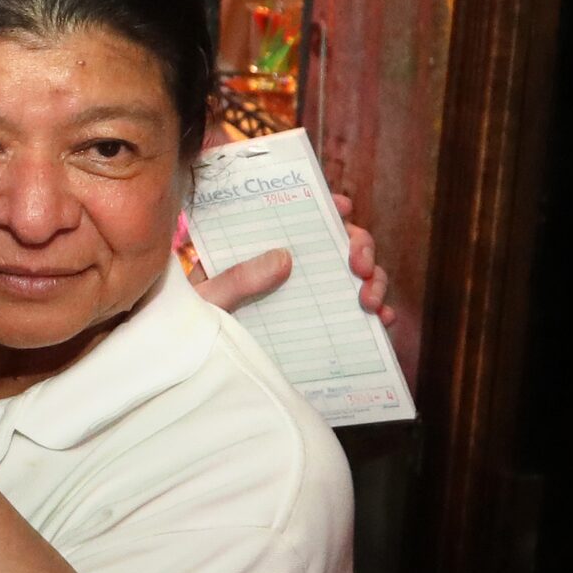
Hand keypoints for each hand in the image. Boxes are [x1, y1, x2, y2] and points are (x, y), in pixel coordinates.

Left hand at [193, 194, 395, 321]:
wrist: (189, 367)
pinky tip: (382, 319)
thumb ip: (237, 279)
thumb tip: (284, 257)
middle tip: (360, 264)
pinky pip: (354, 314)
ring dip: (373, 279)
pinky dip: (375, 312)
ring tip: (370, 299)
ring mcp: (306, 297)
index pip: (296, 216)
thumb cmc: (190, 326)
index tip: (341, 207)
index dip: (324, 205)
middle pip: (335, 243)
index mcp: (257, 249)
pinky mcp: (318, 327)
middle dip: (359, 247)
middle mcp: (287, 269)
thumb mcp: (207, 300)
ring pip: (353, 275)